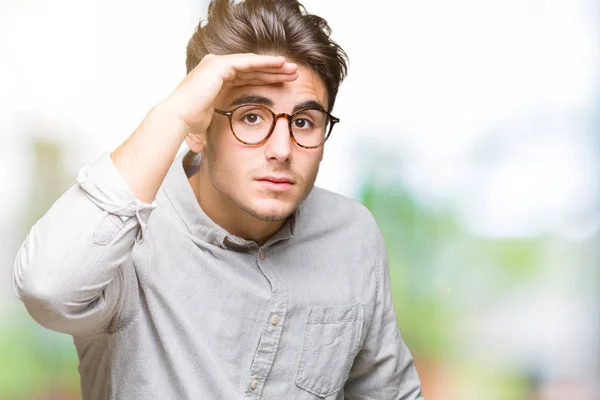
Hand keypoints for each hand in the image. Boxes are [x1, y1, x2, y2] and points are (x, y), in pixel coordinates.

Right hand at [161, 53, 297, 133]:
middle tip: (294, 74)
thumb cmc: (190, 123)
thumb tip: (210, 142)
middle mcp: (216, 67)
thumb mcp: (211, 120)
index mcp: (215, 79)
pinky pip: (248, 62)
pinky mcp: (219, 65)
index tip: (283, 85)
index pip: (246, 77)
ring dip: (274, 66)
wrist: (178, 119)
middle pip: (252, 69)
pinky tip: (281, 65)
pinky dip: (265, 63)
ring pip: (252, 63)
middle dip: (273, 71)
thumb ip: (218, 120)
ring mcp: (217, 64)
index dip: (265, 80)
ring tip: (293, 69)